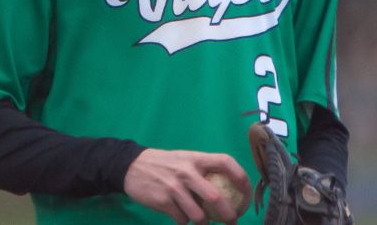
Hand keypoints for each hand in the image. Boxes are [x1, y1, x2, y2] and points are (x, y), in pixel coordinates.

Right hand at [123, 148, 250, 223]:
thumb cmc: (164, 164)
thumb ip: (202, 171)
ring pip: (198, 215)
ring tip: (204, 223)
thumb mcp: (184, 159)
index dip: (240, 176)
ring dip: (204, 223)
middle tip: (232, 222)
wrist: (131, 166)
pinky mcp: (163, 202)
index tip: (246, 191)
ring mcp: (174, 188)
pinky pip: (182, 220)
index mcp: (195, 158)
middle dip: (228, 215)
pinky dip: (185, 222)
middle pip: (215, 197)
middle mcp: (187, 172)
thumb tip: (226, 189)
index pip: (225, 162)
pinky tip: (182, 218)